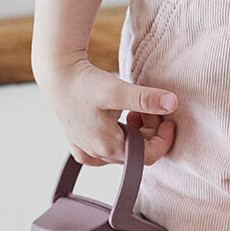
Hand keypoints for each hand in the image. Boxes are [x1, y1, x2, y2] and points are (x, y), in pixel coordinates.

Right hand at [34, 54, 176, 165]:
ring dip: (135, 134)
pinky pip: (104, 152)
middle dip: (149, 132)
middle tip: (150, 108)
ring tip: (133, 110)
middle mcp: (97, 154)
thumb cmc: (85, 83)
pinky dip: (118, 139)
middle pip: (136, 153)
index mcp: (109, 146)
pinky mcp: (79, 143)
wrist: (56, 74)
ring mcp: (86, 150)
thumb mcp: (118, 90)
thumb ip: (146, 99)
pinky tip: (117, 121)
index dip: (164, 139)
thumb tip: (172, 103)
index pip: (148, 156)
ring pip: (122, 151)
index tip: (169, 119)